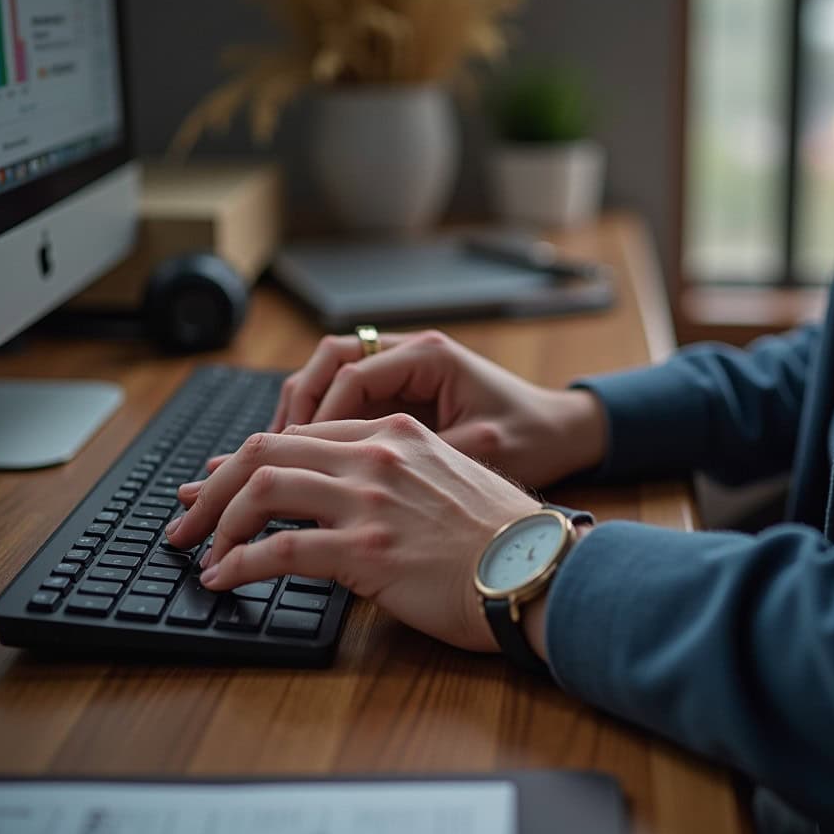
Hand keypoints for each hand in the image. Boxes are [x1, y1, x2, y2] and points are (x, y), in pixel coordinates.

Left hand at [166, 413, 539, 650]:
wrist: (538, 568)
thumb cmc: (501, 536)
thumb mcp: (449, 479)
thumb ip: (395, 475)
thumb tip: (350, 500)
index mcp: (395, 434)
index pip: (301, 435)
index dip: (248, 460)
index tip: (221, 484)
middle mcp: (377, 455)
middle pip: (266, 451)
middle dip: (214, 484)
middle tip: (188, 515)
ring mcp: (370, 500)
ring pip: (262, 489)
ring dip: (216, 520)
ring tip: (197, 549)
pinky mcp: (367, 551)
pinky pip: (280, 551)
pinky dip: (239, 563)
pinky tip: (224, 578)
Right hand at [268, 329, 607, 488]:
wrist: (563, 433)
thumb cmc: (532, 439)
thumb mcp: (481, 451)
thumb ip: (423, 457)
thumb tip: (366, 480)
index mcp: (430, 355)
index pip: (351, 374)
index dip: (317, 416)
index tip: (294, 456)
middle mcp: (412, 353)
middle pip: (329, 362)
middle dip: (295, 407)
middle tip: (270, 452)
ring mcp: (405, 369)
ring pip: (330, 377)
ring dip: (302, 414)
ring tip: (276, 457)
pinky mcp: (404, 392)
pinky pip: (348, 399)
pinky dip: (323, 424)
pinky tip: (307, 460)